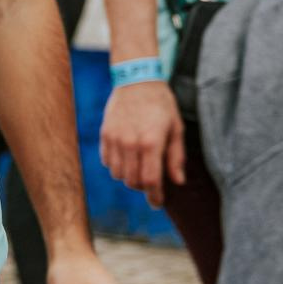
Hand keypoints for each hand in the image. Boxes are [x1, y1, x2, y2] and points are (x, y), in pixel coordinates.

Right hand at [100, 79, 184, 207]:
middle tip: (153, 182)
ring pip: (118, 174)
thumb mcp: (176, 128)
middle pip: (133, 181)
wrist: (136, 80)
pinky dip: (117, 166)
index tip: (158, 203)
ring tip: (141, 166)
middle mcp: (130, 144)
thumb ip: (176, 157)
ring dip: (130, 176)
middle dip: (144, 187)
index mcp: (151, 142)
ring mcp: (114, 140)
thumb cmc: (161, 104)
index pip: (150, 180)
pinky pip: (107, 162)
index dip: (155, 196)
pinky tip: (127, 156)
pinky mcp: (104, 136)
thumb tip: (178, 181)